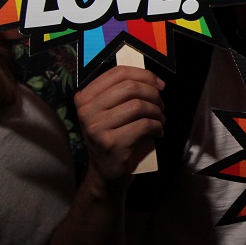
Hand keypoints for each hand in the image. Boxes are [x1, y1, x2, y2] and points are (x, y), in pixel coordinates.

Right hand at [75, 65, 164, 184]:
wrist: (106, 172)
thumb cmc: (113, 136)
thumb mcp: (109, 111)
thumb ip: (121, 92)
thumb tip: (152, 78)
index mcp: (84, 97)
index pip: (117, 73)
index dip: (144, 75)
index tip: (159, 85)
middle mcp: (86, 111)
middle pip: (130, 87)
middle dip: (153, 94)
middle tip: (161, 105)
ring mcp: (97, 128)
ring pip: (139, 106)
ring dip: (157, 112)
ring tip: (160, 119)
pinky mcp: (112, 143)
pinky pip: (144, 125)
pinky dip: (158, 126)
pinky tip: (158, 131)